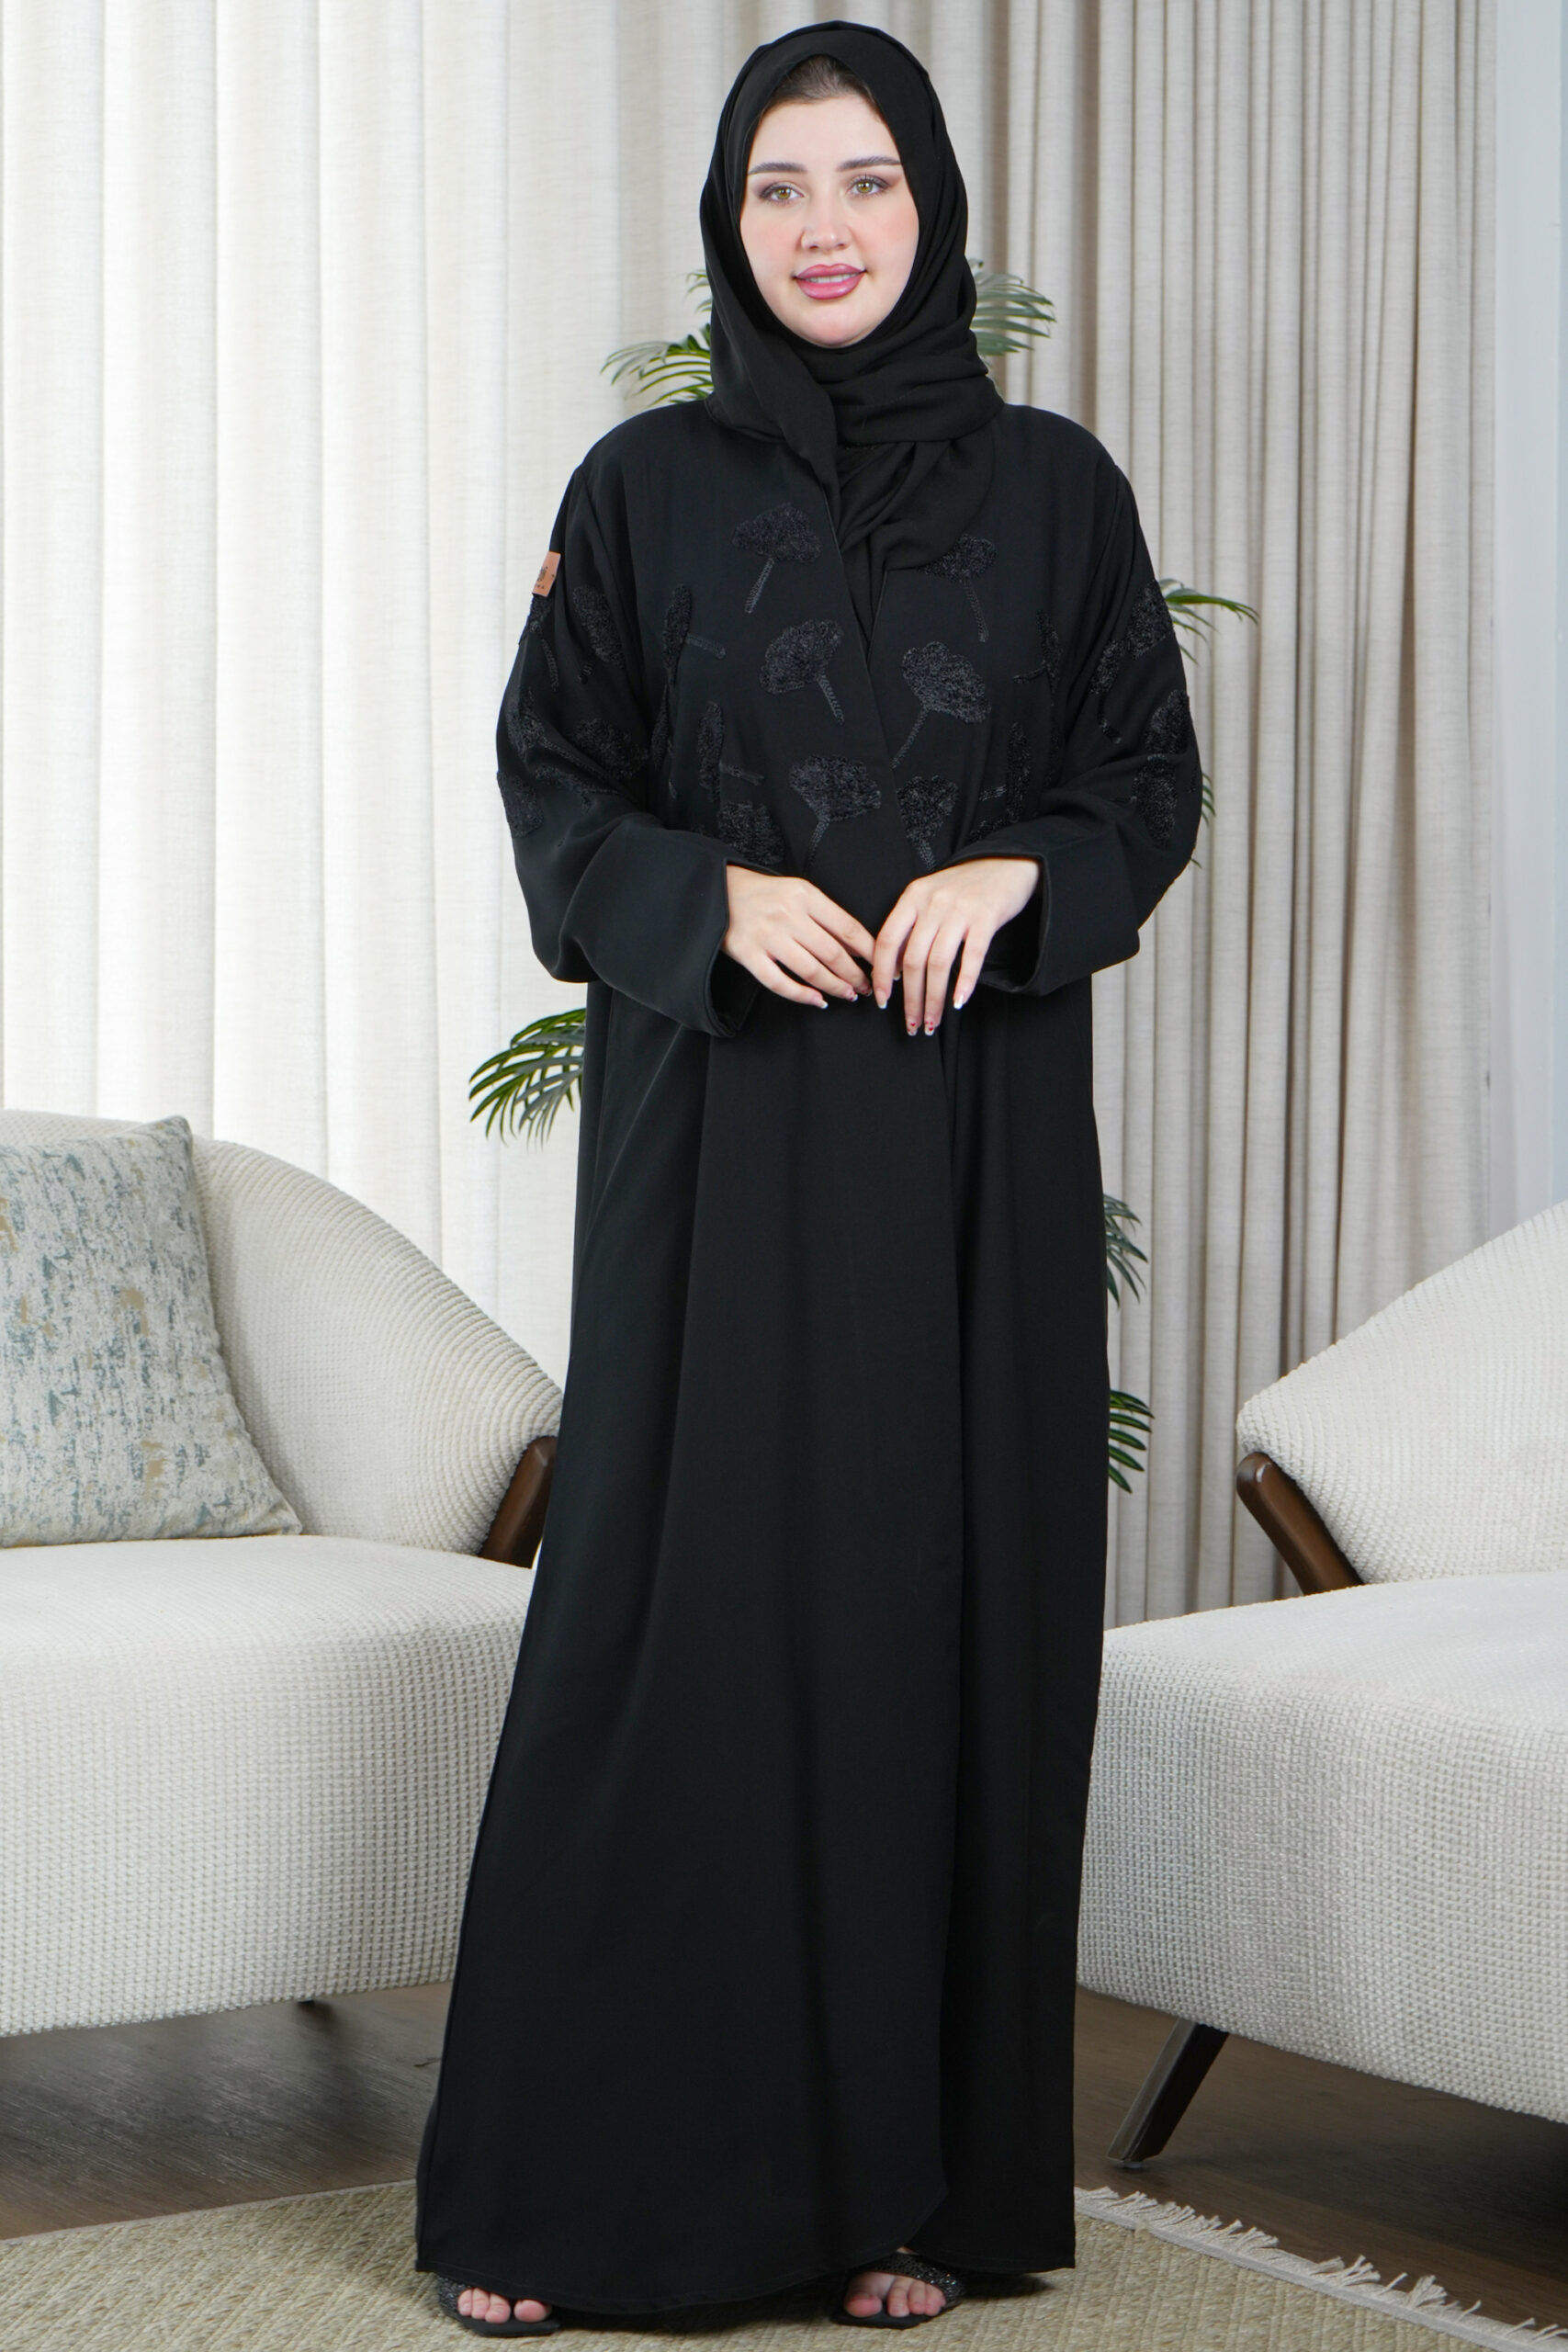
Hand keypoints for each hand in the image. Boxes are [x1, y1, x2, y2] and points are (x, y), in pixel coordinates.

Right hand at [722, 864, 876, 1007]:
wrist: (717, 892)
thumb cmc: (765, 894)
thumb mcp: (798, 892)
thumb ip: (826, 915)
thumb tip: (859, 946)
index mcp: (806, 896)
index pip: (848, 928)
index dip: (869, 952)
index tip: (882, 966)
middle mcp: (788, 915)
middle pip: (833, 953)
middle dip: (855, 975)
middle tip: (866, 987)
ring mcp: (768, 937)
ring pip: (811, 970)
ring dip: (835, 987)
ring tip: (848, 995)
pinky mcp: (749, 955)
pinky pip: (779, 982)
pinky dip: (801, 995)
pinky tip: (816, 1001)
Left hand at [872, 857, 1041, 1032]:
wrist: (1008, 863)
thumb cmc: (966, 886)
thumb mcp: (930, 897)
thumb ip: (912, 926)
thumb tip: (893, 971)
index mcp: (913, 897)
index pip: (887, 941)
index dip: (881, 975)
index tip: (882, 1000)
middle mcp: (933, 902)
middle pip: (912, 959)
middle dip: (910, 999)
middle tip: (911, 1024)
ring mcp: (960, 909)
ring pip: (938, 963)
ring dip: (933, 999)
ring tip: (932, 1022)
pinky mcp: (986, 916)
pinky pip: (972, 956)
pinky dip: (964, 983)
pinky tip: (958, 1003)